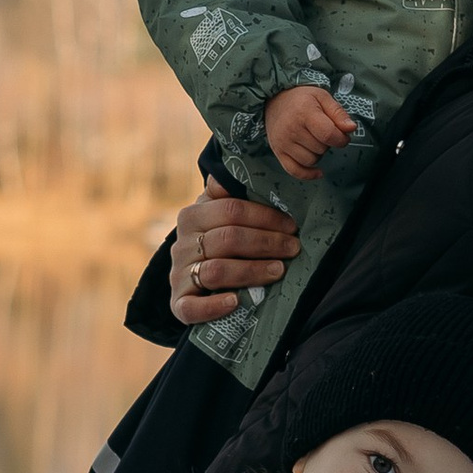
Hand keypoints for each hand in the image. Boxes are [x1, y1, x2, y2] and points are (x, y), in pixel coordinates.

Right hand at [169, 174, 300, 326]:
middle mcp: (182, 244)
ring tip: (279, 271)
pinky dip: (213, 306)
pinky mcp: (178, 304)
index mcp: (193, 216)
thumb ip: (230, 194)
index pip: (231, 210)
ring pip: (217, 270)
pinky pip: (191, 308)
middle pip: (228, 238)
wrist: (192, 282)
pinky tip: (235, 301)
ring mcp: (179, 275)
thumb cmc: (218, 243)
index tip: (292, 225)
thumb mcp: (219, 215)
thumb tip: (242, 164)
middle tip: (294, 248)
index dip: (266, 217)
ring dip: (252, 271)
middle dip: (267, 242)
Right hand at [264, 85, 358, 180]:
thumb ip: (338, 113)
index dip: (341, 139)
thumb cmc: (301, 98)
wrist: (275, 99)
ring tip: (313, 140)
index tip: (342, 136)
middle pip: (320, 148)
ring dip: (317, 154)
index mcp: (304, 112)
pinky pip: (295, 171)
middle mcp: (291, 129)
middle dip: (327, 143)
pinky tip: (317, 171)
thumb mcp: (323, 97)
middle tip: (321, 131)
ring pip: (310, 161)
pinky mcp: (278, 152)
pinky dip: (308, 173)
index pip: (328, 135)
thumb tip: (351, 128)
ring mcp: (283, 142)